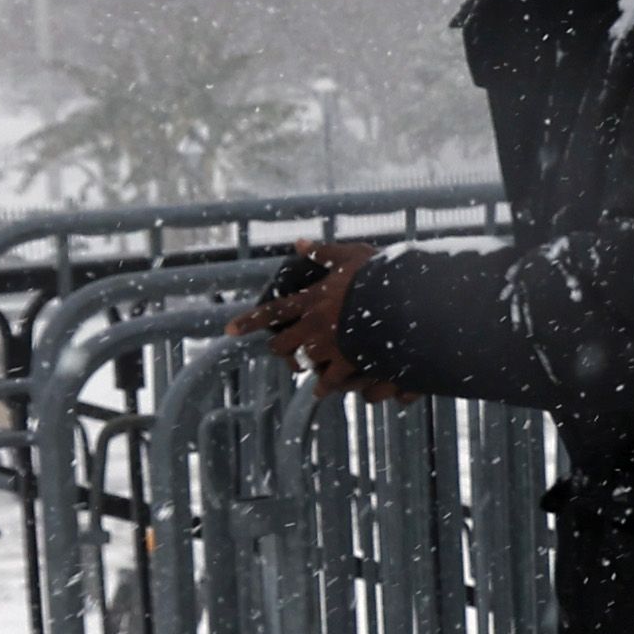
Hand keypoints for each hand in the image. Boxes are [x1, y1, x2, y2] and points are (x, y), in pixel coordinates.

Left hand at [226, 241, 390, 396]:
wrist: (405, 302)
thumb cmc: (378, 275)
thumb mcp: (351, 256)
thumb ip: (323, 252)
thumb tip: (299, 243)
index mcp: (312, 299)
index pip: (273, 311)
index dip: (250, 321)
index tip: (228, 329)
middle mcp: (315, 326)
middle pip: (283, 344)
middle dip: (279, 348)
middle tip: (282, 349)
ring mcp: (330, 347)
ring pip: (303, 364)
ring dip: (301, 365)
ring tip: (304, 367)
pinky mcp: (349, 363)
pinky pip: (330, 382)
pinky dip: (325, 386)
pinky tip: (325, 390)